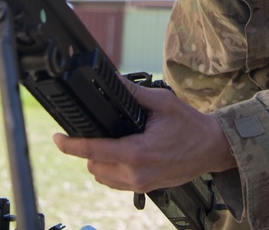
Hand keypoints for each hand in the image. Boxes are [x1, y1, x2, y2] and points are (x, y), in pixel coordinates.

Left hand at [52, 77, 236, 192]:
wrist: (212, 148)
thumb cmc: (191, 126)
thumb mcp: (163, 102)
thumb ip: (134, 93)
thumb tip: (113, 80)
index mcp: (136, 152)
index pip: (92, 150)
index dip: (70, 145)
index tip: (57, 138)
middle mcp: (136, 172)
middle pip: (93, 166)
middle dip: (87, 150)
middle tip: (93, 132)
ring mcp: (140, 184)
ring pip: (102, 177)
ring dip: (98, 162)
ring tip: (107, 143)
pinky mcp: (145, 188)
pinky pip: (116, 183)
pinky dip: (111, 170)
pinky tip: (119, 154)